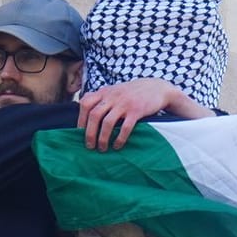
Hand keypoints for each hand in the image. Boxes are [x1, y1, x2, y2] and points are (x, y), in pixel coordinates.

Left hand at [76, 79, 211, 149]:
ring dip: (102, 138)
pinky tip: (117, 146)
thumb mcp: (115, 90)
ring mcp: (125, 103)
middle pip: (94, 115)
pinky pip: (125, 127)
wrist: (157, 88)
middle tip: (89, 146)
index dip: (80, 119)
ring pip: (108, 123)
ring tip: (102, 148)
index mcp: (105, 92)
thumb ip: (101, 98)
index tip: (80, 133)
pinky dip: (119, 139)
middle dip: (89, 133)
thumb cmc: (132, 93)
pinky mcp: (137, 111)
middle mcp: (112, 96)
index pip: (85, 103)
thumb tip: (83, 110)